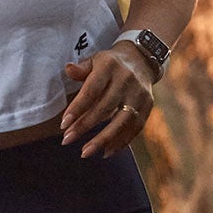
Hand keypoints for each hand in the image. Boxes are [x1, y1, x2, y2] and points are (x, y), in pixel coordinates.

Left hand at [61, 43, 153, 157]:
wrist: (141, 60)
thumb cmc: (109, 64)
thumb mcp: (94, 60)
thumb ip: (81, 69)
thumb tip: (68, 69)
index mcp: (109, 67)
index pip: (91, 91)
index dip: (77, 108)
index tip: (63, 125)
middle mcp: (127, 80)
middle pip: (105, 108)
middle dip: (84, 126)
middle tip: (66, 140)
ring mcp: (140, 94)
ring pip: (122, 121)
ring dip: (103, 139)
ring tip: (85, 152)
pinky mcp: (148, 105)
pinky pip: (135, 127)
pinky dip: (121, 141)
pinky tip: (106, 152)